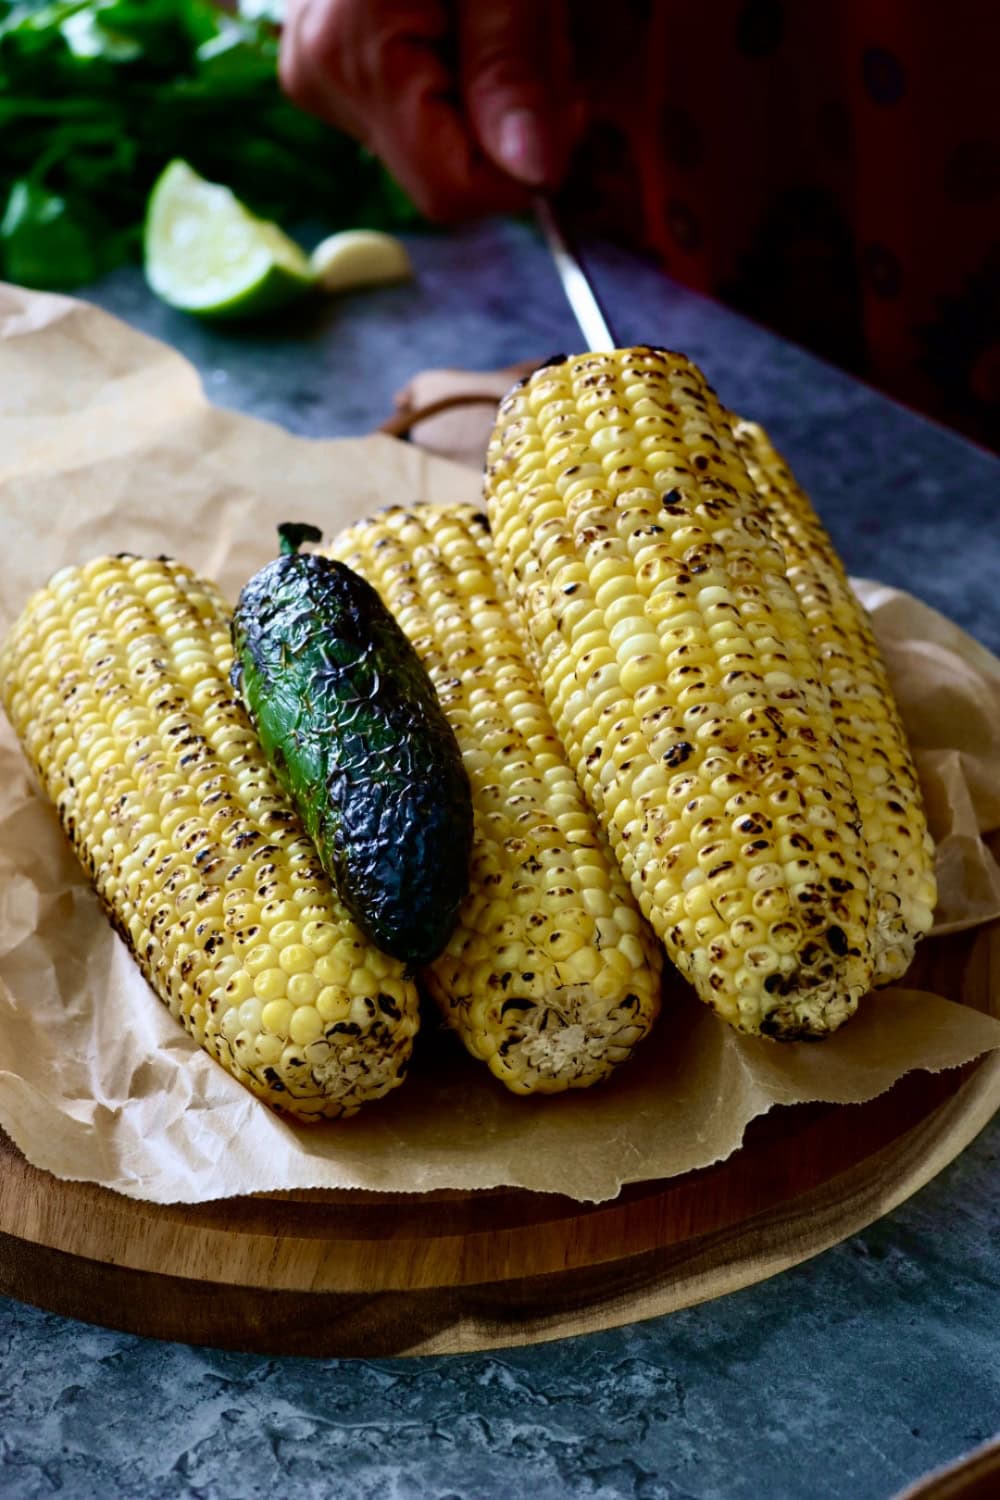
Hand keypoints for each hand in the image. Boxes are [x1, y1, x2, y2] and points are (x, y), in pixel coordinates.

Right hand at [280, 0, 581, 219]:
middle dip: (507, 125)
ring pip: (430, 149)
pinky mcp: (328, 67)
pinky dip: (458, 83)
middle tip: (536, 33)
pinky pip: (411, 116)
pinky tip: (463, 22)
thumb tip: (533, 173)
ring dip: (487, 102)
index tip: (571, 102)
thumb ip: (514, 68)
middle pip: (441, 172)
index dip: (523, 168)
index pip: (451, 189)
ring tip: (497, 15)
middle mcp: (318, 76)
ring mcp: (315, 74)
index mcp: (352, 51)